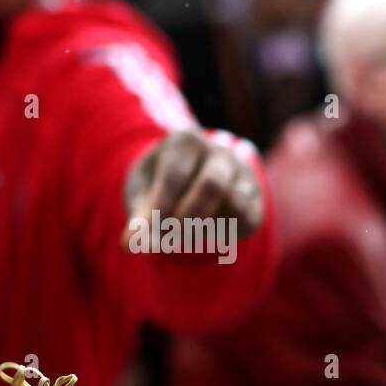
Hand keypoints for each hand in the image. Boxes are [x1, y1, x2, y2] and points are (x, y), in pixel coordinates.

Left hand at [122, 130, 263, 248]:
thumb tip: (130, 244)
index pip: (173, 179)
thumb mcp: (141, 195)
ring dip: (203, 229)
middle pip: (213, 185)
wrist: (186, 181)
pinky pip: (247, 221)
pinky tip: (204, 231)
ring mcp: (242, 174)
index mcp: (185, 141)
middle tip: (168, 237)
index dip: (157, 213)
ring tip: (182, 234)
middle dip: (187, 220)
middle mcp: (220, 151)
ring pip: (235, 204)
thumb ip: (139, 219)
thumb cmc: (157, 185)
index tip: (143, 238)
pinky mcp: (255, 200)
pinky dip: (223, 234)